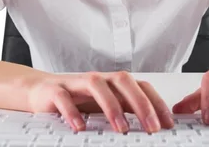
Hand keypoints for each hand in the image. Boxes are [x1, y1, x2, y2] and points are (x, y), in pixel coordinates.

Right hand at [26, 71, 174, 132]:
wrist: (41, 91)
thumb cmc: (77, 99)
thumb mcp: (105, 106)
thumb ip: (126, 111)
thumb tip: (152, 125)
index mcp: (113, 83)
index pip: (140, 86)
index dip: (156, 102)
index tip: (168, 123)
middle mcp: (98, 79)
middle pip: (123, 81)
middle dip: (141, 103)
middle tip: (152, 127)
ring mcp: (76, 83)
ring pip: (97, 86)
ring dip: (112, 107)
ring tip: (121, 129)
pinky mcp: (55, 90)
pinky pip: (64, 97)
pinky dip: (72, 112)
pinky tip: (80, 127)